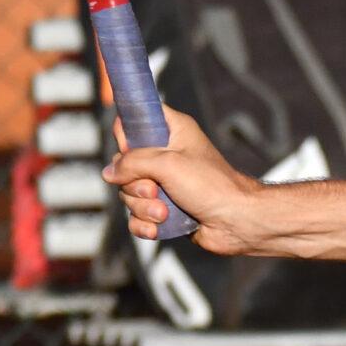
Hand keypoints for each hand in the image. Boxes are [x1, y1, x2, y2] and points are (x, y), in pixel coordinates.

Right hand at [104, 106, 262, 251]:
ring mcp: (164, 184)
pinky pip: (137, 216)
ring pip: (129, 194)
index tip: (132, 149)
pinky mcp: (164, 209)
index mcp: (172, 131)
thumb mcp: (168, 164)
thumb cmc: (211, 185)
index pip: (136, 118)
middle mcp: (167, 155)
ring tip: (164, 212)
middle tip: (155, 190)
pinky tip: (158, 227)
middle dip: (135, 184)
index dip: (127, 134)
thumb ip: (132, 162)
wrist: (237, 221)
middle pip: (125, 165)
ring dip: (143, 208)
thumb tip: (109, 172)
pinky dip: (144, 224)